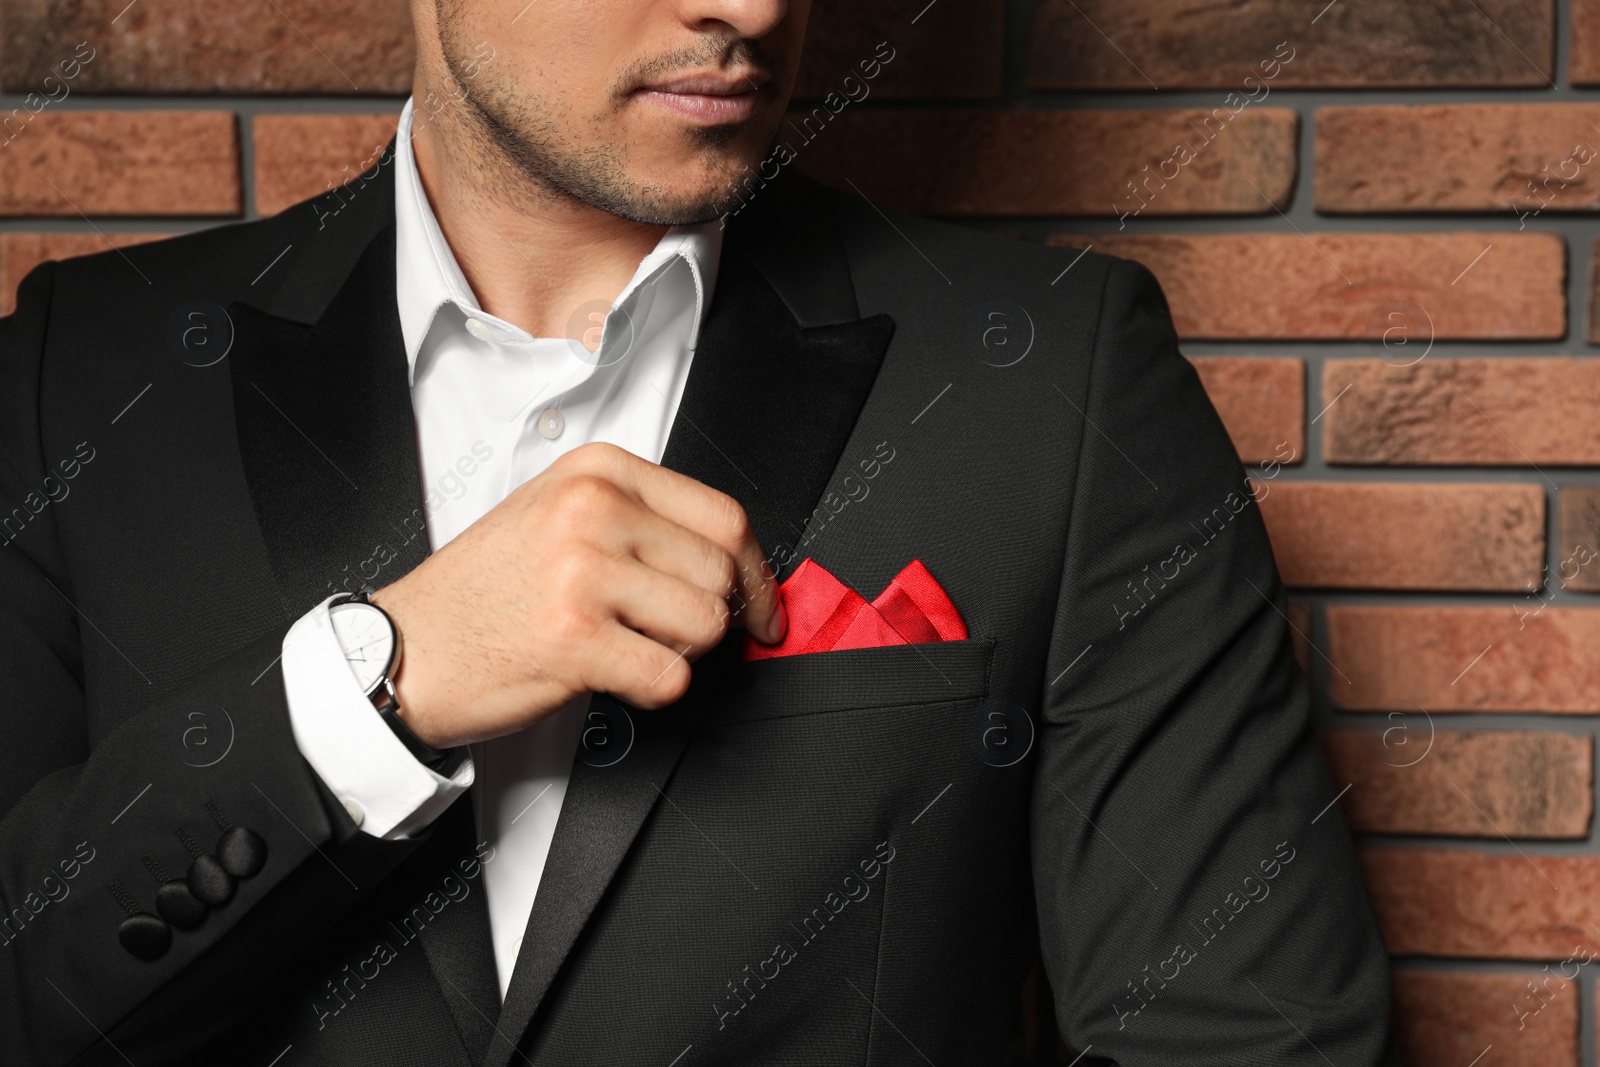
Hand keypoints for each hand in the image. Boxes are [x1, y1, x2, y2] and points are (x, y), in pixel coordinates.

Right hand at [369, 442, 784, 747]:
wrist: (405, 648)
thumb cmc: (485, 591)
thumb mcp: (560, 517)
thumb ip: (643, 523)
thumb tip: (735, 564)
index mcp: (599, 472)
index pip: (723, 516)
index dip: (755, 573)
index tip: (761, 607)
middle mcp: (593, 510)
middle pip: (720, 573)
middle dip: (710, 621)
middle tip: (667, 636)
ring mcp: (582, 571)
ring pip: (704, 625)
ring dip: (677, 653)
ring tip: (626, 647)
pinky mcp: (574, 638)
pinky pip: (669, 676)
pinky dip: (652, 691)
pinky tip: (610, 676)